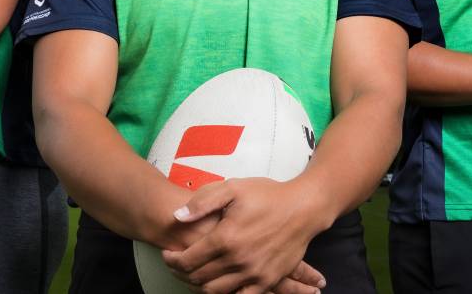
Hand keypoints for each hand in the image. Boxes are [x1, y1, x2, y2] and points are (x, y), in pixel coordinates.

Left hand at [161, 178, 328, 293]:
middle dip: (182, 274)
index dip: (172, 260)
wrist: (304, 207)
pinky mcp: (268, 280)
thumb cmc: (268, 195)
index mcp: (225, 238)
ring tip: (194, 275)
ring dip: (199, 286)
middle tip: (176, 265)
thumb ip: (202, 203)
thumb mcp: (232, 188)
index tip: (167, 254)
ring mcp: (254, 273)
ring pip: (216, 292)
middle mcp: (238, 260)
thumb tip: (177, 217)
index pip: (188, 260)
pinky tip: (220, 285)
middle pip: (199, 278)